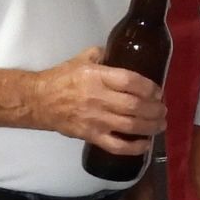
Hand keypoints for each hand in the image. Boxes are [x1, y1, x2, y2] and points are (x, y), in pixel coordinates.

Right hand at [35, 48, 166, 153]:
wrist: (37, 101)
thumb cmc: (61, 78)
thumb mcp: (82, 59)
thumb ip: (103, 54)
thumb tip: (121, 52)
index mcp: (97, 77)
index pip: (131, 82)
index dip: (150, 87)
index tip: (158, 92)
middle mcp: (98, 98)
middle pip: (135, 106)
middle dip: (155, 109)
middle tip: (163, 109)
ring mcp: (95, 119)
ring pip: (130, 125)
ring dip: (151, 126)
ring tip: (160, 124)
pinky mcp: (90, 135)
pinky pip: (116, 145)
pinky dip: (134, 147)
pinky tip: (145, 144)